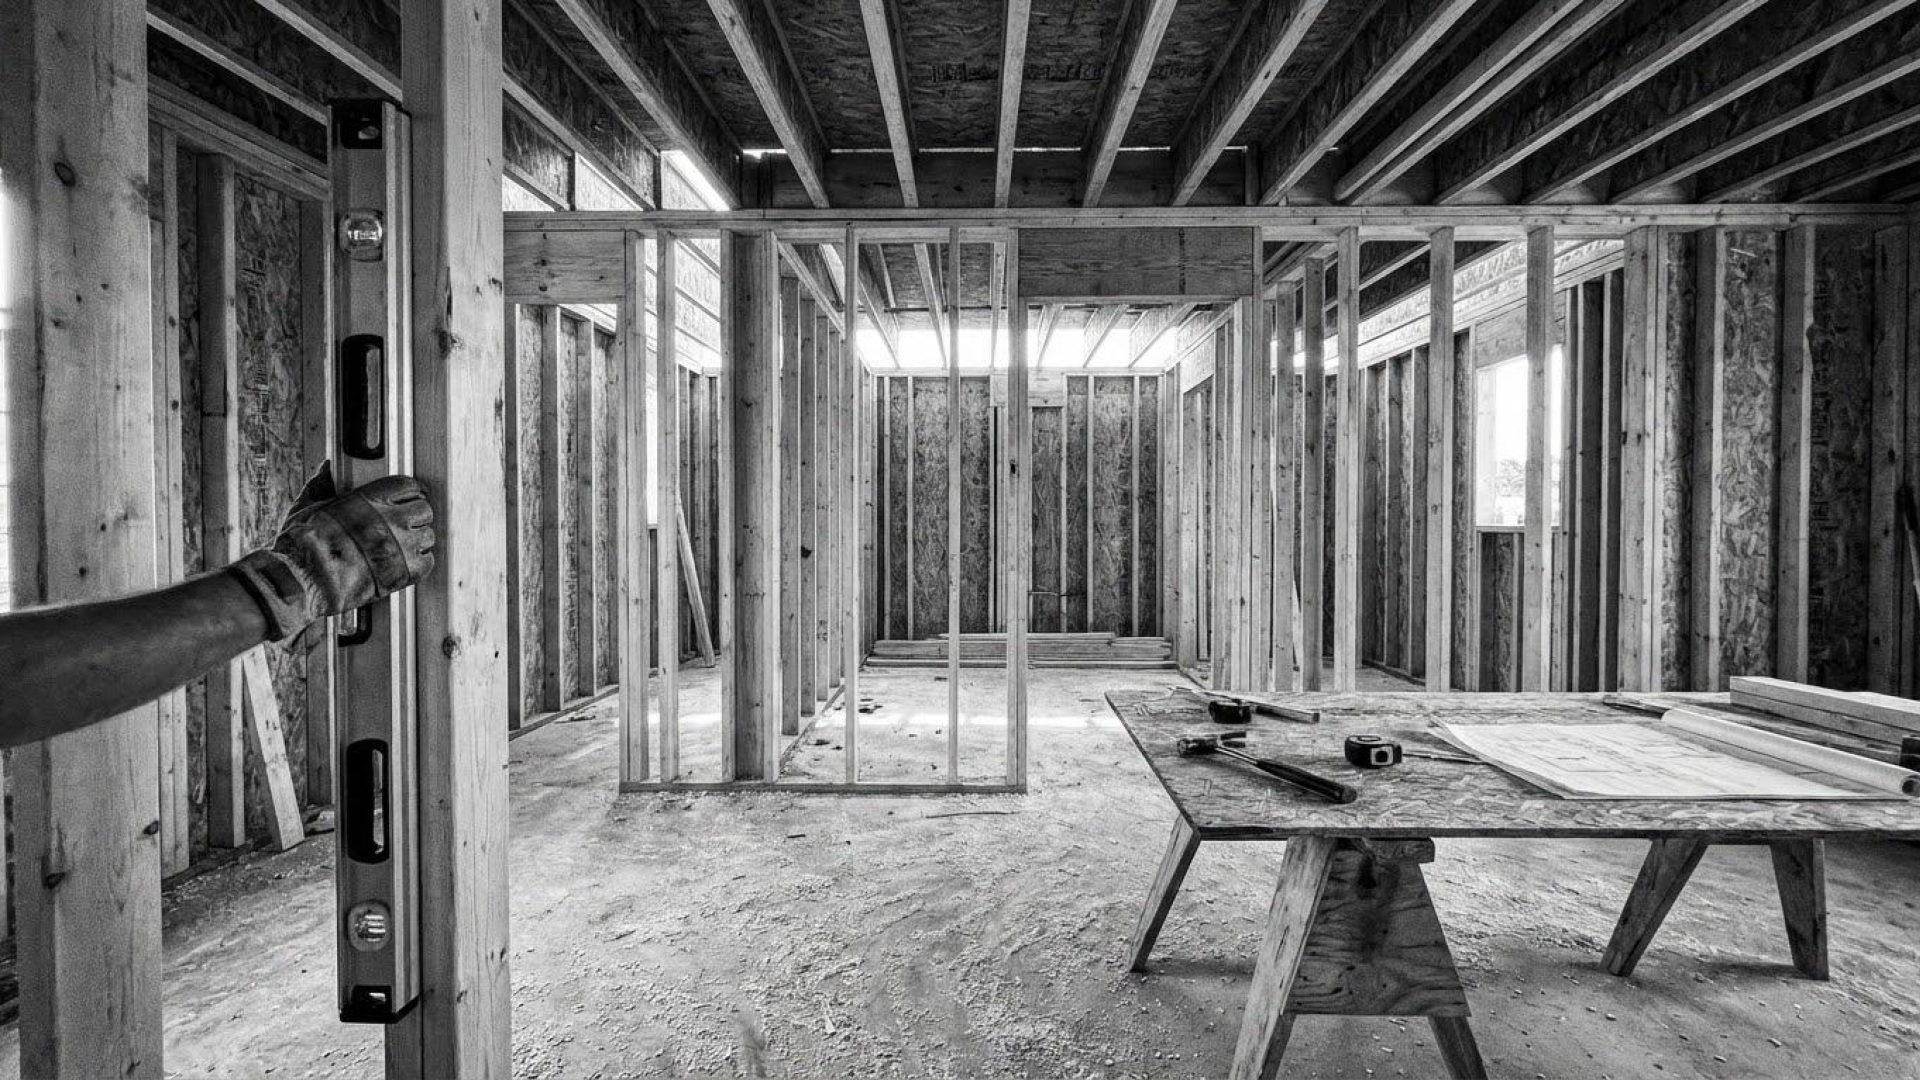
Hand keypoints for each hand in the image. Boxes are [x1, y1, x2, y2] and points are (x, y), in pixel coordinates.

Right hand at [228, 463, 436, 640]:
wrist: (302, 581)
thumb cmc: (301, 547)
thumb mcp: (307, 507)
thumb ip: (320, 486)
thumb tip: (325, 469)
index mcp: (367, 500)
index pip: (407, 485)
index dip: (410, 491)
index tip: (410, 496)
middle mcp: (388, 520)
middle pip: (424, 509)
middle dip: (416, 515)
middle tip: (405, 523)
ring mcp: (398, 546)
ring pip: (428, 536)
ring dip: (418, 540)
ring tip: (402, 545)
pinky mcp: (403, 572)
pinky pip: (427, 562)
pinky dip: (419, 563)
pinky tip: (404, 563)